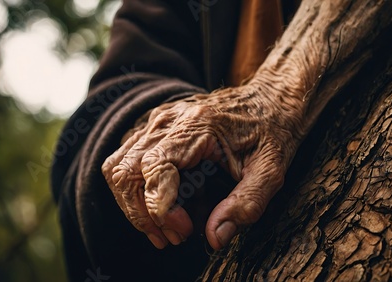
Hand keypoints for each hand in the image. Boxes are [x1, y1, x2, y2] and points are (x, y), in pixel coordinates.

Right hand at [102, 83, 304, 249]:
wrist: (270, 98)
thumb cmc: (273, 131)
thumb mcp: (271, 170)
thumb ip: (247, 203)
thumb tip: (215, 238)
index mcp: (197, 126)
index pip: (155, 169)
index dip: (162, 209)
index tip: (185, 231)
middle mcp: (168, 120)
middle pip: (126, 172)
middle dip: (144, 214)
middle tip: (175, 236)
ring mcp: (158, 121)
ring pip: (118, 167)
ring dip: (134, 205)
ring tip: (165, 227)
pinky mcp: (156, 127)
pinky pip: (126, 159)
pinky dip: (136, 189)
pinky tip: (164, 204)